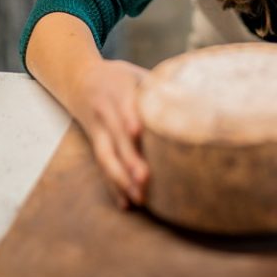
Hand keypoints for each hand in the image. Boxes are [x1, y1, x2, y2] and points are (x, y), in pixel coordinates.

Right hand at [67, 58, 149, 208]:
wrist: (78, 78)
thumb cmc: (119, 77)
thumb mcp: (136, 74)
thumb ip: (159, 87)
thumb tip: (198, 100)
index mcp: (118, 91)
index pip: (124, 107)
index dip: (130, 119)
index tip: (138, 133)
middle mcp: (105, 112)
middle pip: (116, 138)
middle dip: (129, 159)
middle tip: (145, 178)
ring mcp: (97, 130)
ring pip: (105, 157)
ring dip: (120, 179)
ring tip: (139, 198)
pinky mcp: (95, 144)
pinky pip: (102, 167)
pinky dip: (112, 186)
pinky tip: (125, 202)